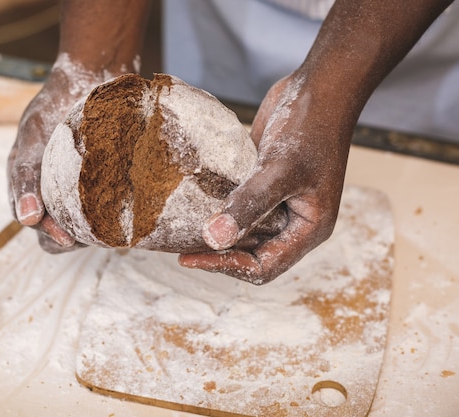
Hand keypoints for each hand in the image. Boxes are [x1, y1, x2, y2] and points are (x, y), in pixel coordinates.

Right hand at [7, 58, 107, 252]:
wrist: (92, 75)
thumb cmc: (56, 104)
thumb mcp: (33, 135)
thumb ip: (26, 175)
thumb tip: (27, 220)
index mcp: (31, 185)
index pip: (37, 224)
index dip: (51, 234)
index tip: (69, 238)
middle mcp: (56, 191)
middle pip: (62, 232)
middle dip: (76, 237)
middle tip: (96, 234)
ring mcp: (83, 189)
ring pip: (89, 227)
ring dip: (99, 230)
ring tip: (115, 223)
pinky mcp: (108, 184)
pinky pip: (112, 209)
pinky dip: (119, 213)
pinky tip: (132, 208)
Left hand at [179, 73, 352, 283]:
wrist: (319, 88)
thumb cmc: (312, 127)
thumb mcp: (281, 168)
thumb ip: (249, 204)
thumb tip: (213, 239)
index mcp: (308, 229)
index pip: (264, 266)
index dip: (227, 266)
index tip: (190, 257)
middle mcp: (293, 222)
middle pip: (251, 253)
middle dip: (217, 252)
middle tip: (179, 244)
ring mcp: (278, 203)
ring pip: (243, 231)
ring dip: (216, 231)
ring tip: (181, 229)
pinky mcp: (262, 184)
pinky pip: (238, 206)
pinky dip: (218, 208)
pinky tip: (191, 203)